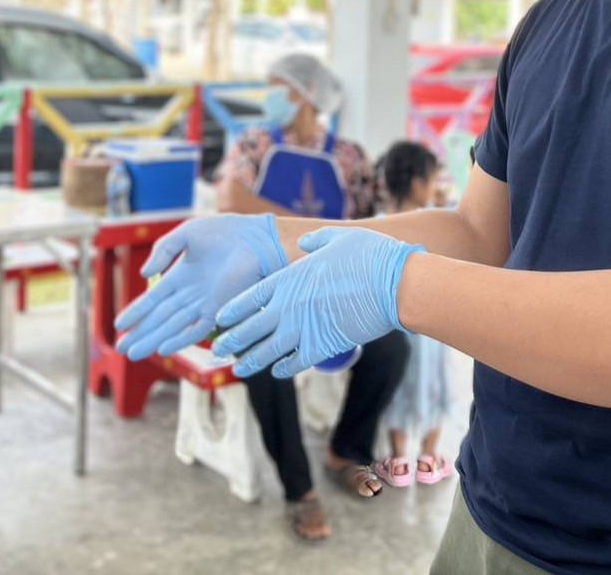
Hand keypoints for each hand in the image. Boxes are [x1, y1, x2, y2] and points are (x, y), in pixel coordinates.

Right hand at [114, 213, 287, 359]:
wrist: (256, 238)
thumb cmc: (225, 232)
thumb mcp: (186, 234)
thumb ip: (163, 251)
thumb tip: (144, 275)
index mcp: (181, 276)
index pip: (154, 299)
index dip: (136, 312)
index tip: (119, 325)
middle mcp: (191, 294)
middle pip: (160, 318)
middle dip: (140, 333)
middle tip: (121, 349)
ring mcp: (205, 303)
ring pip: (173, 326)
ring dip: (154, 340)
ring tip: (134, 353)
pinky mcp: (220, 309)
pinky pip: (197, 328)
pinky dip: (181, 339)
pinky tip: (164, 349)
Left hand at [213, 228, 423, 378]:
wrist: (393, 285)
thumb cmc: (369, 256)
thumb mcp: (337, 238)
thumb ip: (315, 241)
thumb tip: (304, 243)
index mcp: (288, 279)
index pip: (250, 298)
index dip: (233, 310)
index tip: (219, 319)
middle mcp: (288, 306)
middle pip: (250, 328)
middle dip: (232, 341)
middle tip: (217, 350)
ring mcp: (303, 329)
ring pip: (267, 351)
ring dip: (250, 361)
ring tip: (238, 369)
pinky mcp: (322, 347)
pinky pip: (294, 362)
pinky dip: (282, 368)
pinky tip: (276, 371)